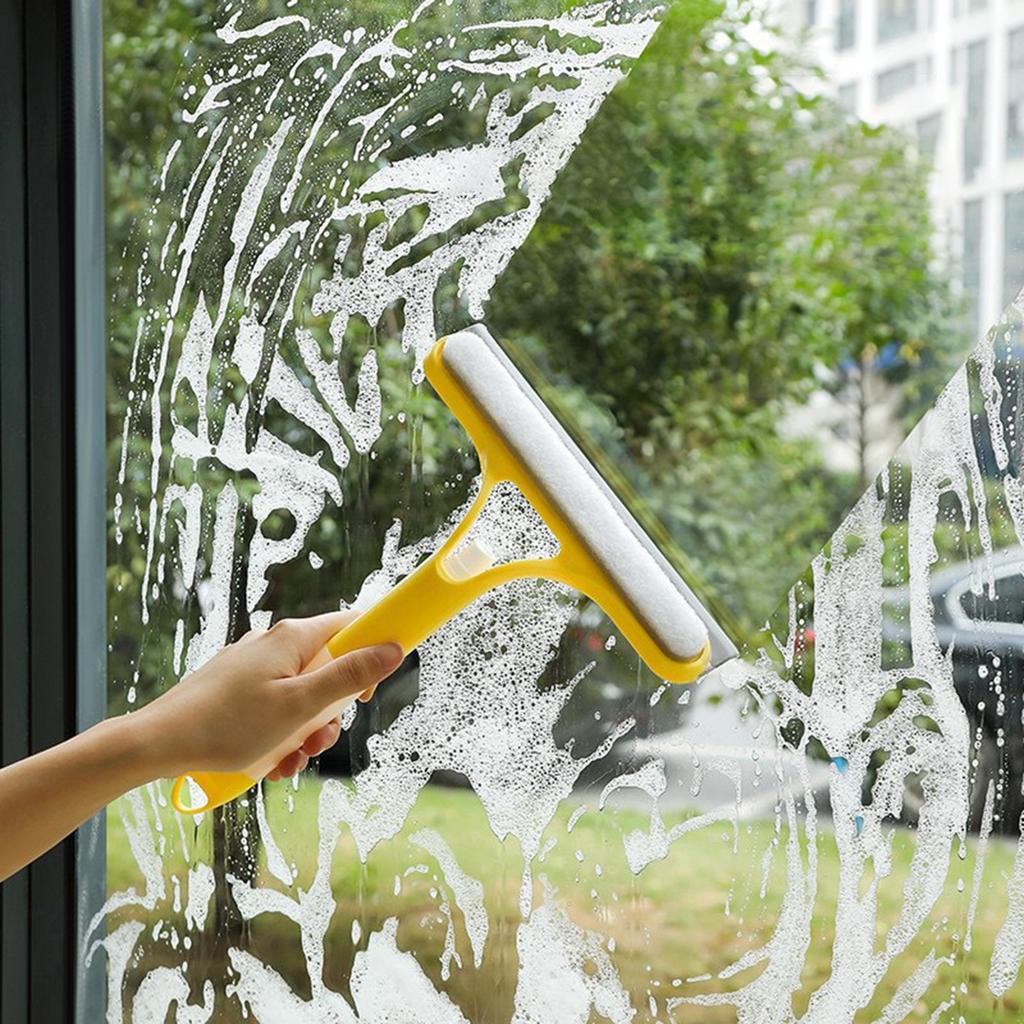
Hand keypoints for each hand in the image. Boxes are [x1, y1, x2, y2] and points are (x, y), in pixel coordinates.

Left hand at [132, 611, 402, 780]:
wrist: (157, 744)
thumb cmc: (227, 725)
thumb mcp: (300, 707)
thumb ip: (349, 677)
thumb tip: (392, 648)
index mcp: (293, 638)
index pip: (351, 624)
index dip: (371, 652)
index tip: (371, 689)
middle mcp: (274, 644)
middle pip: (328, 669)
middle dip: (330, 712)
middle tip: (316, 740)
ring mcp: (253, 667)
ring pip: (301, 695)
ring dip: (305, 732)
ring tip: (288, 761)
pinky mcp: (236, 689)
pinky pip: (274, 708)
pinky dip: (279, 735)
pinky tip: (269, 764)